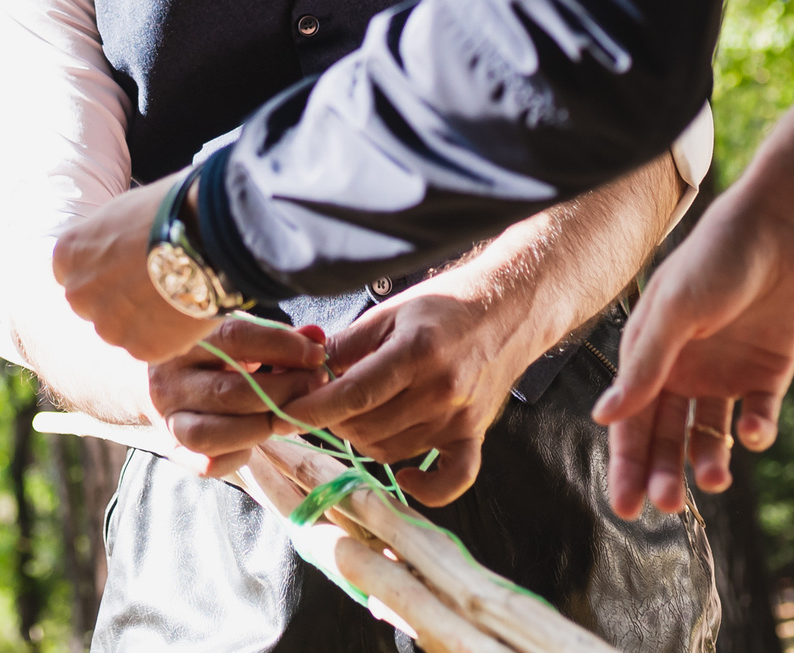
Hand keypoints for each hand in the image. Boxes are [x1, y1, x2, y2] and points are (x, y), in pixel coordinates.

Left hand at [53, 177, 219, 363]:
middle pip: (93, 304)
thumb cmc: (166, 210)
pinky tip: (188, 309)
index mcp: (68, 255)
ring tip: (176, 296)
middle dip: (117, 299)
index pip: (71, 272)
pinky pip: (152, 345)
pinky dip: (168, 334)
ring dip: (143, 319)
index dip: (101, 270)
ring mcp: (108, 325)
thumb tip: (114, 252)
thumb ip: (105, 242)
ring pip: (121, 329)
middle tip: (152, 284)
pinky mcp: (141, 348)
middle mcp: (78, 294)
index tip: (124, 266)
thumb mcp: (120, 214)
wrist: (206, 235)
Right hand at [148, 316, 329, 476]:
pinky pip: (206, 463)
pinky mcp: (171, 450)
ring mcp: (166, 418)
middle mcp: (169, 380)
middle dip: (283, 390)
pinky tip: (255, 440)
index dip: (281, 346)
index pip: (234, 338)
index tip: (316, 353)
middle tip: (316, 384)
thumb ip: (275, 337)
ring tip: (289, 416)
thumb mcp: (233, 335)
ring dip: (261, 427)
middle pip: (231, 391)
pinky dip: (237, 456)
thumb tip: (317, 336)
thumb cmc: (203, 353)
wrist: (141, 378)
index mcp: (183, 340)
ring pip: (213, 433)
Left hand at [278, 291, 530, 506]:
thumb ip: (348, 344)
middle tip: (322, 402)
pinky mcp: (475, 434)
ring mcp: (460, 418)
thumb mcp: (390, 311)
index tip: (286, 410)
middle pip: (368, 427)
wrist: (508, 309)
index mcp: (416, 353)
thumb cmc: (445, 305)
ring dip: (364, 439)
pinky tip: (404, 476)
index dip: (314, 406)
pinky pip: (452, 479)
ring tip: (356, 414)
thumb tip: (306, 368)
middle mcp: (441, 391)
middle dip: (334, 420)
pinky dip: (426, 487)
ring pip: (393, 451)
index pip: (354, 394)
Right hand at [593, 102, 793, 517]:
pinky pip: (758, 415)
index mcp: (649, 355)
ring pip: (710, 435)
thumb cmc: (714, 260)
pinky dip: (756, 431)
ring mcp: (725, 374)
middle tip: (669, 505)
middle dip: (664, 473)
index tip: (625, 508)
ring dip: (709, 461)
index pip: (631, 421)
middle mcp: (683, 370)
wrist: (781, 230)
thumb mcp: (673, 313)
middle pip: (667, 437)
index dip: (626, 465)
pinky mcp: (767, 373)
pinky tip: (754, 433)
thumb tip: (603, 418)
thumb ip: (643, 367)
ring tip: (715, 478)